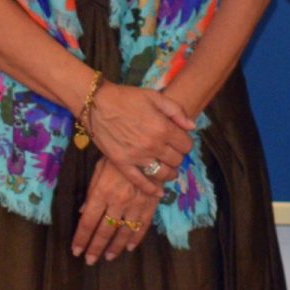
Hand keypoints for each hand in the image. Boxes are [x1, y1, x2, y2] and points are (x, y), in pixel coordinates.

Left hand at [72, 157, 159, 263]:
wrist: (147, 147)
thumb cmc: (119, 156)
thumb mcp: (99, 169)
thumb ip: (92, 191)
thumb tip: (82, 211)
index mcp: (102, 193)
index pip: (88, 222)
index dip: (81, 238)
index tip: (76, 250)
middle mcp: (118, 202)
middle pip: (104, 230)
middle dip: (96, 247)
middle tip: (90, 261)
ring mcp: (135, 204)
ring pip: (123, 231)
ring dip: (115, 246)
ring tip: (108, 257)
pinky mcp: (150, 203)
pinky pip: (143, 224)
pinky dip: (136, 237)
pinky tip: (130, 246)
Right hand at [86, 82, 193, 198]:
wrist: (97, 104)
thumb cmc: (127, 98)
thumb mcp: (156, 97)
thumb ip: (177, 112)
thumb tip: (193, 127)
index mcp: (163, 128)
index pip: (186, 145)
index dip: (185, 143)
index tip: (181, 141)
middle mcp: (152, 145)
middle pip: (176, 160)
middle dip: (178, 157)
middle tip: (173, 152)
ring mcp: (137, 157)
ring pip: (163, 173)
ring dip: (170, 173)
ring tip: (169, 169)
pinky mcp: (122, 164)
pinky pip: (139, 181)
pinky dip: (151, 189)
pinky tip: (159, 192)